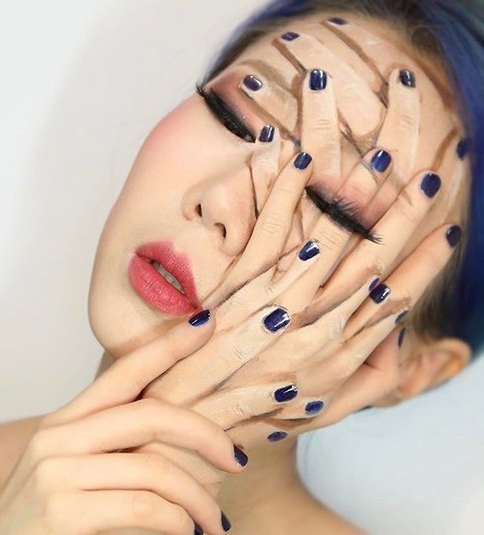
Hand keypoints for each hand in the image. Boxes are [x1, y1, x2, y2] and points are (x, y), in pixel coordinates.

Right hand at [0, 316, 244, 534]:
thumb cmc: (42, 520)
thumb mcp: (75, 470)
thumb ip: (115, 448)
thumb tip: (181, 440)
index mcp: (66, 422)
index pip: (125, 372)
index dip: (167, 346)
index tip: (204, 322)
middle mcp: (59, 437)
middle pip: (152, 414)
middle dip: (205, 434)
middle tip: (236, 459)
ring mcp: (57, 472)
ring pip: (156, 468)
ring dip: (197, 498)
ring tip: (213, 521)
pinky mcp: (62, 512)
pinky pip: (144, 507)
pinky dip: (178, 521)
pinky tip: (187, 532)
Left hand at [138, 66, 461, 483]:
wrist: (193, 421)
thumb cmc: (259, 415)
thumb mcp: (327, 408)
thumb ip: (371, 379)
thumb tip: (404, 344)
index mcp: (338, 354)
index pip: (393, 302)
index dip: (423, 267)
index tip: (449, 232)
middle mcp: (315, 325)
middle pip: (368, 263)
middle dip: (401, 219)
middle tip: (431, 177)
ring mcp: (276, 303)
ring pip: (325, 243)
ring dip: (353, 199)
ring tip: (379, 158)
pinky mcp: (238, 287)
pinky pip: (265, 234)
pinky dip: (283, 198)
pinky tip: (298, 163)